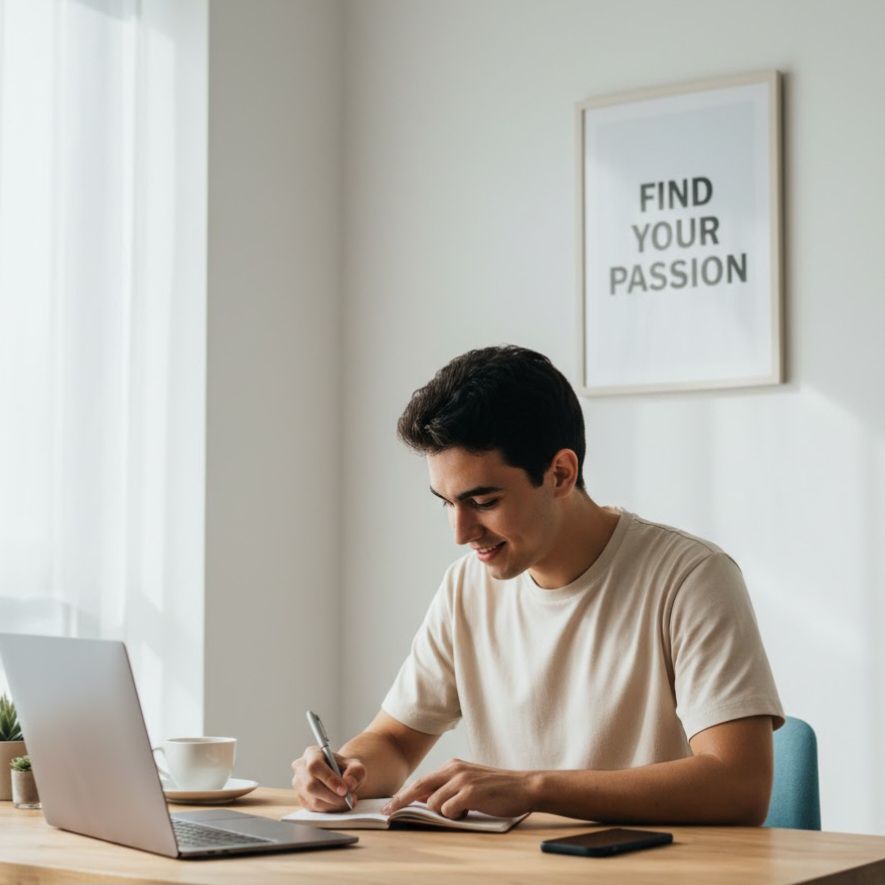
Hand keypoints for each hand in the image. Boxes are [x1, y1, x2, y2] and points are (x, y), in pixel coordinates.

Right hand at [291, 745, 365, 811]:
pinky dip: (329, 810)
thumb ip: (355, 771)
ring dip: (333, 805)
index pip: (315, 766)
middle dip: (332, 796)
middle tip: (348, 799)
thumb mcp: (355, 765)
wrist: (339, 776)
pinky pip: (314, 809)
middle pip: (311, 786)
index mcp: (312, 753)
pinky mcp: (301, 799)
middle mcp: (300, 768)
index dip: (329, 779)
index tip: (344, 790)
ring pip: (313, 800)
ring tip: (348, 802)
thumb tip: (349, 783)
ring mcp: (298, 785)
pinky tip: (340, 805)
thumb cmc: (345, 768)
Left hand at [380, 758, 535, 819]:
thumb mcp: (469, 783)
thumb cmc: (497, 789)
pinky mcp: (471, 792)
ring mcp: (462, 780)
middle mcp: (454, 769)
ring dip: (443, 813)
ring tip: (463, 810)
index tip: (388, 806)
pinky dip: (454, 815)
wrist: (524, 786)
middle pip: (419, 788)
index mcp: (452, 766)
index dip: (403, 795)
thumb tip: (427, 801)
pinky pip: (449, 809)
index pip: (421, 781)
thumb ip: (448, 788)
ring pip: (435, 803)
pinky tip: (469, 811)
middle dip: (402, 802)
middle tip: (388, 814)